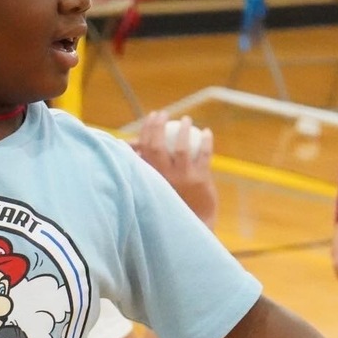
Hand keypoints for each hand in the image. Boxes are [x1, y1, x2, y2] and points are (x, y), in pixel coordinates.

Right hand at [132, 111, 218, 227]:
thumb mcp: (152, 184)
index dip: (147, 128)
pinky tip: (207, 132)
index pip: (144, 147)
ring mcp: (182, 178)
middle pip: (158, 144)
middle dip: (159, 125)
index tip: (152, 116)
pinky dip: (206, 142)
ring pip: (182, 147)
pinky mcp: (200, 180)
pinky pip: (204, 155)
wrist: (193, 224)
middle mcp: (163, 176)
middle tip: (164, 113)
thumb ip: (142, 165)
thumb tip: (129, 144)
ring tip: (187, 119)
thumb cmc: (171, 201)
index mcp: (149, 176)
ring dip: (184, 130)